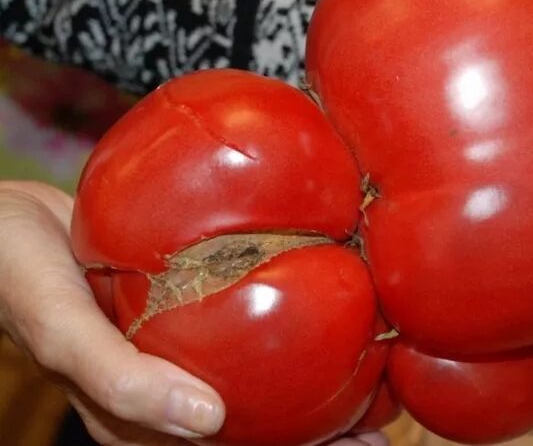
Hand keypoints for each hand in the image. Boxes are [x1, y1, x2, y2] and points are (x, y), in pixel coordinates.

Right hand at [0, 181, 387, 444]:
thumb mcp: (62, 331)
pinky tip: (317, 307)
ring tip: (369, 372)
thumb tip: (207, 421)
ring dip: (309, 377)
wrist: (4, 223)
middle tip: (380, 414)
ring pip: (251, 371)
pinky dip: (280, 323)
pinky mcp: (179, 305)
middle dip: (316, 425)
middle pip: (252, 417)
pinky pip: (236, 321)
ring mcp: (175, 345)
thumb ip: (120, 380)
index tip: (360, 442)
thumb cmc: (18, 277)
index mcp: (141, 412)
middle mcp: (165, 384)